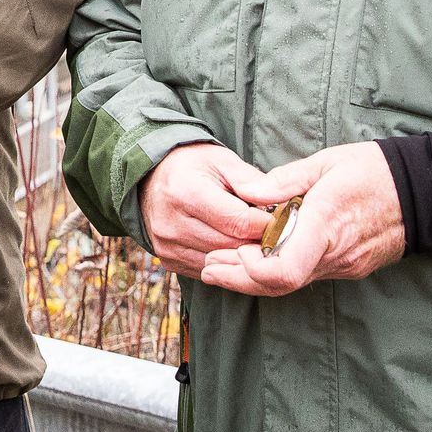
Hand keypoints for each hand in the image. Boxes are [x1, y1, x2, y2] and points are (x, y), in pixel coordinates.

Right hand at [139, 142, 274, 278]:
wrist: (151, 177)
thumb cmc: (192, 166)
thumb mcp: (222, 161)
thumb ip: (252, 182)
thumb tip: (280, 205)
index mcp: (185, 192)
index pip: (239, 222)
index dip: (266, 223)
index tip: (280, 218)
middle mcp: (171, 223)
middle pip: (232, 245)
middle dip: (258, 241)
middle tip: (274, 232)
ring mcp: (167, 245)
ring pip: (222, 263)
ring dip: (243, 255)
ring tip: (254, 238)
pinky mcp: (167, 260)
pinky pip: (208, 270)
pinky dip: (225, 262)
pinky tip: (232, 246)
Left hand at [198, 142, 404, 296]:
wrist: (425, 193)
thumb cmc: (375, 171)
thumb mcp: (328, 162)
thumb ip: (285, 180)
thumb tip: (247, 192)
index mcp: (326, 225)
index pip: (283, 271)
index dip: (251, 269)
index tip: (235, 250)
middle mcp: (334, 254)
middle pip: (279, 285)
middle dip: (238, 278)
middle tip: (208, 267)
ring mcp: (343, 265)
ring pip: (291, 284)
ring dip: (254, 278)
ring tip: (221, 265)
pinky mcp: (348, 267)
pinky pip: (307, 276)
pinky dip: (277, 273)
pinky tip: (257, 261)